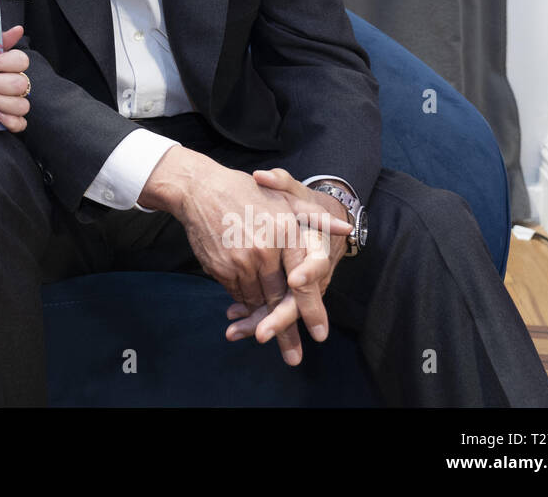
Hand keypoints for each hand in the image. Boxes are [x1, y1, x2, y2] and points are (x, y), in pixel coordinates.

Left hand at [0, 25, 30, 132]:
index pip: (21, 60)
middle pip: (19, 83)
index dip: (1, 62)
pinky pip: (20, 123)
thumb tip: (18, 29)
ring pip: (22, 104)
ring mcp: (16, 103)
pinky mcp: (13, 122)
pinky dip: (9, 120)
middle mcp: (17, 84)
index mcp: (10, 66)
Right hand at [138, 149, 350, 365]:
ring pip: (255, 299)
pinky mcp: (219, 268)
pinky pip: (236, 293)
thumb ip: (315, 217)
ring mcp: (240, 261)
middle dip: (285, 332)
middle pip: (278, 299)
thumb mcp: (285, 199)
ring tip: (264, 335)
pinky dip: (242, 300)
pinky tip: (244, 303)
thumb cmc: (247, 193)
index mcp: (286, 234)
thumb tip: (346, 231)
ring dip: (261, 315)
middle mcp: (265, 251)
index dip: (312, 310)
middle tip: (294, 358)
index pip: (303, 281)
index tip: (320, 335)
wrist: (200, 189)